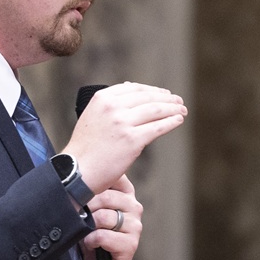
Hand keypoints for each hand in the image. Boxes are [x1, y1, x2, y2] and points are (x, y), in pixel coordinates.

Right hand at [61, 83, 185, 193]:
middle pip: (147, 97)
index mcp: (102, 98)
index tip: (164, 93)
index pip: (134, 89)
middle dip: (166, 98)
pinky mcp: (132, 140)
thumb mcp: (92, 116)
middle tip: (178, 101)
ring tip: (182, 110)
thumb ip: (110, 104)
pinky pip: (158, 127)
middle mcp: (113, 107)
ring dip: (173, 108)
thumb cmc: (86, 148)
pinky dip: (172, 122)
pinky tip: (178, 120)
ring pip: (156, 110)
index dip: (152, 90)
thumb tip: (130, 88)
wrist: (77, 171)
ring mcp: (123, 123)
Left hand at [81, 175, 141, 259]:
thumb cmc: (91, 231)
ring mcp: (135, 226)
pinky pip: (103, 236)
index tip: (80, 192)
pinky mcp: (131, 244)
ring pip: (103, 217)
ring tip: (86, 232)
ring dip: (88, 227)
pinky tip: (90, 244)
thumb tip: (71, 175)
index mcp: (126, 192)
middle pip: (105, 197)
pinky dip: (91, 241)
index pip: (112, 176)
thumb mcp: (89, 206)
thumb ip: (88, 189)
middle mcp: (134, 206)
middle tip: (79, 217)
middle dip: (86, 208)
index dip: (92, 184)